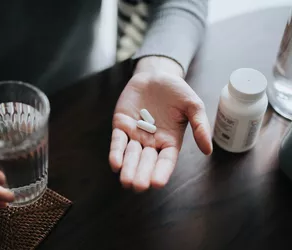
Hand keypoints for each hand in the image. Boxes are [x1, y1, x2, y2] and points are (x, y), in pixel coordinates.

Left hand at [109, 57, 211, 191]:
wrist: (156, 74)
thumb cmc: (176, 91)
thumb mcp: (193, 105)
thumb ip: (200, 125)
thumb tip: (208, 150)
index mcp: (169, 141)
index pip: (166, 161)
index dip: (161, 171)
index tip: (157, 183)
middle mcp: (151, 141)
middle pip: (146, 161)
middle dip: (141, 174)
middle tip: (138, 186)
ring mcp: (135, 134)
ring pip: (130, 154)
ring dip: (128, 168)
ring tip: (126, 181)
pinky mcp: (121, 124)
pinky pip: (117, 141)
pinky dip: (116, 151)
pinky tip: (115, 164)